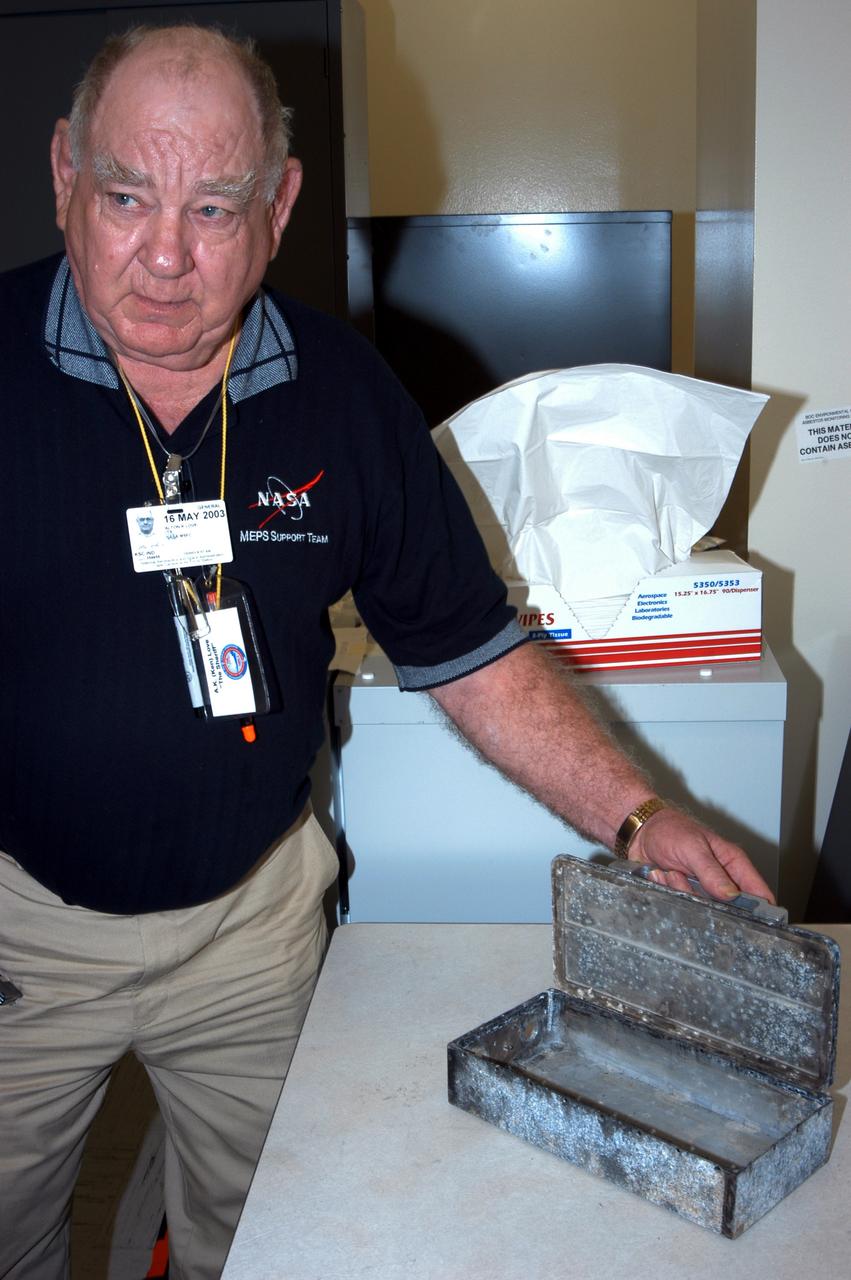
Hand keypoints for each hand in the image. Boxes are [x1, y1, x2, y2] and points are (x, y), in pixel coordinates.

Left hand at [627, 806, 775, 902]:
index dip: (763, 909)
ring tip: (671, 870)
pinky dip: (668, 891)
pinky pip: (681, 905)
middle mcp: (720, 879)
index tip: (758, 923)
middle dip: (706, 899)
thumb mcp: (692, 847)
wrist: (640, 832)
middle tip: (686, 878)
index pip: (758, 891)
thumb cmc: (670, 829)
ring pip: (701, 908)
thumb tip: (731, 895)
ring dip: (681, 890)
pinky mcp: (684, 894)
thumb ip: (711, 872)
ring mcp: (701, 889)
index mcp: (732, 863)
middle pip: (728, 908)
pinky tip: (662, 874)